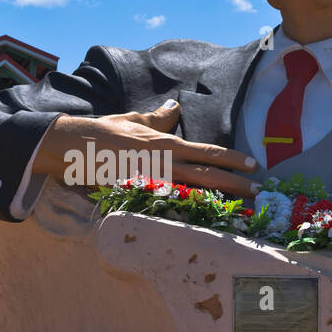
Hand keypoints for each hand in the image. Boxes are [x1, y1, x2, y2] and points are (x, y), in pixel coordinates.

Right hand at [33, 101, 260, 197]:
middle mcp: (164, 164)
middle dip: (236, 184)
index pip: (207, 152)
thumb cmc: (103, 133)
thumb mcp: (134, 121)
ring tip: (241, 209)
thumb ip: (157, 119)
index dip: (232, 159)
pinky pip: (169, 208)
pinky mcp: (140, 197)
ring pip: (194, 194)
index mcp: (166, 145)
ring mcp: (153, 183)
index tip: (253, 165)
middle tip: (258, 192)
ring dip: (219, 202)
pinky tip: (204, 224)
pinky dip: (189, 216)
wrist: (73, 147)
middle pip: (208, 176)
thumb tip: (174, 108)